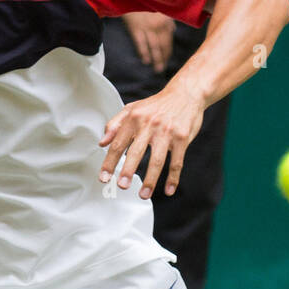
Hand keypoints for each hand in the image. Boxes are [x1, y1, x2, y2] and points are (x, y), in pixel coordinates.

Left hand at [98, 80, 205, 198]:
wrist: (185, 94)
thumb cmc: (156, 105)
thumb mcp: (133, 108)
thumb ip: (115, 124)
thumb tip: (102, 143)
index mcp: (134, 118)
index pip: (118, 143)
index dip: (110, 162)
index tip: (104, 177)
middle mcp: (149, 125)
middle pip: (136, 152)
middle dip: (128, 170)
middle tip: (122, 186)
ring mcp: (167, 132)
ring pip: (157, 160)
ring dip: (150, 180)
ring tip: (144, 194)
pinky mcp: (182, 138)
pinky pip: (177, 161)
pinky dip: (172, 178)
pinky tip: (168, 189)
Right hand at [122, 10, 174, 72]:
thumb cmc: (145, 1)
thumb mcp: (160, 8)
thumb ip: (167, 19)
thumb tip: (173, 29)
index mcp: (166, 21)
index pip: (168, 41)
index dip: (167, 52)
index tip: (166, 59)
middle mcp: (159, 25)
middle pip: (163, 46)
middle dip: (163, 59)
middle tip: (161, 69)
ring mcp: (147, 27)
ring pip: (153, 47)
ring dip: (156, 59)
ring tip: (156, 69)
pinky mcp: (135, 28)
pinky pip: (140, 43)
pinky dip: (144, 52)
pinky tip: (145, 60)